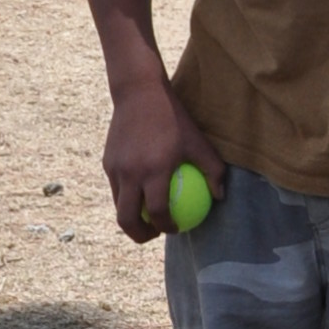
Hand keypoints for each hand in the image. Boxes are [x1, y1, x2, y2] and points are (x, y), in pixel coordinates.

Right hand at [101, 78, 221, 243]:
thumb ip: (212, 170)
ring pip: (119, 205)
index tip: (176, 230)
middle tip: (154, 234)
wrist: (138, 93)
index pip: (157, 213)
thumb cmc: (174, 118)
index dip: (167, 228)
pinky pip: (117, 188)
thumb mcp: (199, 141)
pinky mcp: (108, 162)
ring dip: (132, 216)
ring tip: (147, 217)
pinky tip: (142, 194)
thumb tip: (220, 196)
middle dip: (139, 235)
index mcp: (153, 171)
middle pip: (127, 219)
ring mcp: (115, 169)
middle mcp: (130, 174)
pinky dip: (127, 197)